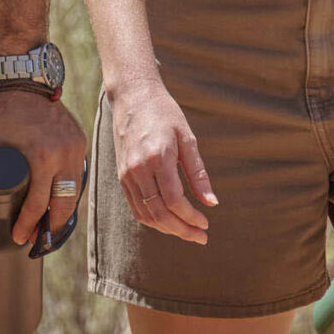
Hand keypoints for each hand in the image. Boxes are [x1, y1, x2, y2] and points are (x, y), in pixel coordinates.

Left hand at [0, 89, 89, 246]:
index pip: (40, 203)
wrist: (23, 83)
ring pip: (76, 193)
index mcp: (43, 157)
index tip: (18, 237)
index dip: (29, 225)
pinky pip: (79, 176)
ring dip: (64, 215)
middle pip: (64, 205)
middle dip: (51, 229)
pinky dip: (70, 194)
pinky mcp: (80, 142)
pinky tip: (59, 206)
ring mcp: (77, 148)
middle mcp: (66, 154)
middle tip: (35, 241)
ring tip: (47, 229)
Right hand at [109, 78, 214, 243]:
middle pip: (160, 213)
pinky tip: (168, 222)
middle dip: (182, 230)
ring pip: (146, 214)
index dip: (191, 217)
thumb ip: (198, 173)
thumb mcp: (187, 139)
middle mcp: (138, 169)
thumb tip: (211, 203)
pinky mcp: (121, 176)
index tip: (206, 224)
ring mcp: (127, 174)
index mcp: (158, 157)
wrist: (132, 96)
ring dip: (168, 228)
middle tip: (201, 237)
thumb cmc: (164, 114)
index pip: (174, 201)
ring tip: (187, 232)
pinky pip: (135, 207)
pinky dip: (152, 220)